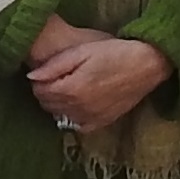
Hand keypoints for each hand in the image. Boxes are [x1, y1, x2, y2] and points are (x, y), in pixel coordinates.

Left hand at [27, 27, 173, 135]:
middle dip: (45, 92)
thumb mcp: (82, 51)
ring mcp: (91, 118)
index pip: (40, 91)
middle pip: (48, 105)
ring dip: (57, 104)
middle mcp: (79, 109)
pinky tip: (77, 105)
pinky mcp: (103, 122)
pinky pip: (78, 126)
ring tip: (65, 88)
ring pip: (60, 117)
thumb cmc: (114, 53)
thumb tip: (32, 76)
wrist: (147, 64)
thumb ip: (54, 66)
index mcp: (71, 89)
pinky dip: (72, 117)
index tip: (44, 72)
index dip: (38, 81)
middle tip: (53, 79)